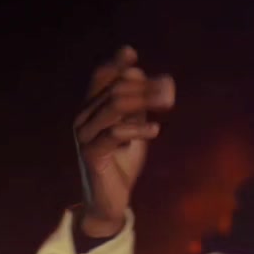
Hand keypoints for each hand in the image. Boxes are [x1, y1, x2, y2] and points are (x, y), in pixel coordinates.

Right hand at [73, 46, 175, 237]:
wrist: (109, 201)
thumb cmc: (122, 162)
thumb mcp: (133, 128)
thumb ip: (137, 105)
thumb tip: (141, 74)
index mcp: (92, 108)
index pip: (100, 77)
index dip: (115, 64)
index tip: (131, 52)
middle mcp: (83, 118)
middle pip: (115, 89)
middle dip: (145, 86)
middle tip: (169, 90)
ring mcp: (84, 135)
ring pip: (114, 106)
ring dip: (144, 101)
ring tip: (168, 104)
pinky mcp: (91, 154)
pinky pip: (114, 133)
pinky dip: (137, 130)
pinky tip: (155, 131)